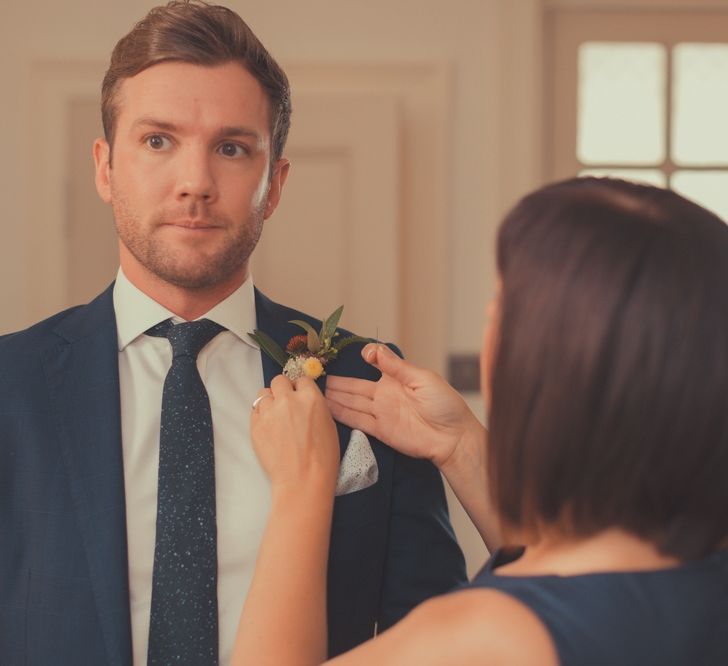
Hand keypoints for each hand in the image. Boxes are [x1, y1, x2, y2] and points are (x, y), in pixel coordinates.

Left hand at [251, 375, 339, 495]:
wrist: (303, 479)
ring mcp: (269, 411)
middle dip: (283, 390)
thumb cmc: (323, 457)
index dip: (301, 389)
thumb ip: (315, 407)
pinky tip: (269, 428)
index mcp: (311, 397)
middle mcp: (288, 399)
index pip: (302, 380)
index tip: (300, 397)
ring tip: (275, 418)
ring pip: (263, 394)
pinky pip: (255, 410)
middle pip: (279, 381)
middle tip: (286, 405)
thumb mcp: (329, 424)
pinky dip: (261, 415)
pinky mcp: (255, 425)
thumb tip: (306, 402)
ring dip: (270, 402)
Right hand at [325, 343, 481, 467]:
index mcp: (396, 379)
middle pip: (355, 387)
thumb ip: (395, 366)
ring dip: (335, 398)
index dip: (360, 361)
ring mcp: (381, 413)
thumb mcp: (421, 378)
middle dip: (337, 383)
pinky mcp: (380, 431)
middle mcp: (385, 395)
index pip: (372, 367)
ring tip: (314, 392)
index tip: (350, 356)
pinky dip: (342, 415)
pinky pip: (357, 421)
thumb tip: (372, 350)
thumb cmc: (445, 404)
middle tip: (315, 376)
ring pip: (352, 403)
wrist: (452, 437)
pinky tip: (327, 408)